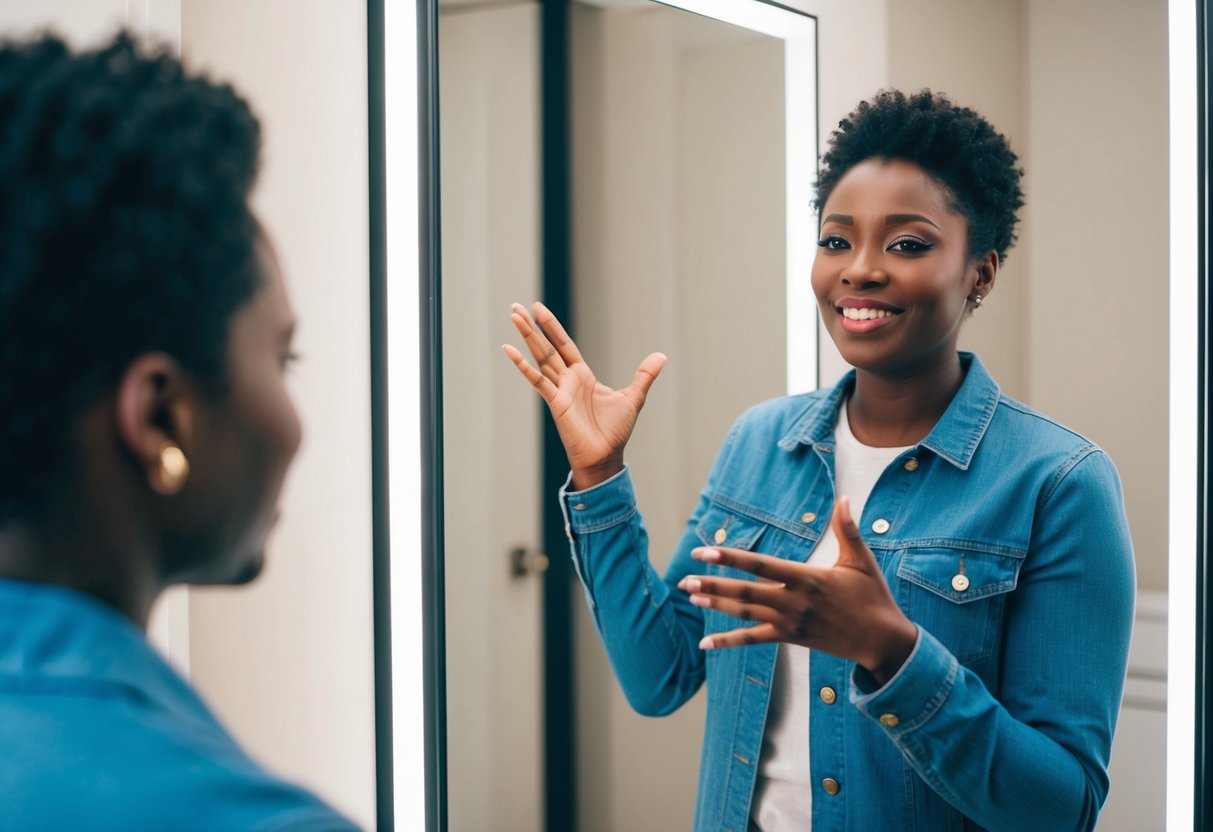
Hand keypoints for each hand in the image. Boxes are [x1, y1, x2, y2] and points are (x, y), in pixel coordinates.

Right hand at [503, 302, 666, 489]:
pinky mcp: (555, 403)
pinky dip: (523, 366)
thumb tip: (661, 356)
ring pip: (540, 357)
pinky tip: (509, 351)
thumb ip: (644, 375)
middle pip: (547, 347)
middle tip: (516, 307)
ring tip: (513, 316)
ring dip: (526, 337)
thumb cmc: (615, 432)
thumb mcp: (633, 397)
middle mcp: (567, 380)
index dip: (552, 327)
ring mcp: (559, 390)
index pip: (564, 345)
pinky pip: (537, 380)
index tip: (538, 310)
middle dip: (532, 327)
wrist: (606, 457)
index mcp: (582, 376)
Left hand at [676, 496, 917, 685]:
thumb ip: (848, 529)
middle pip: (746, 593)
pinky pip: (754, 641)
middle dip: (714, 584)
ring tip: (691, 596)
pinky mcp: (790, 638)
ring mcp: (790, 623)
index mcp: (808, 579)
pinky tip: (705, 644)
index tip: (706, 551)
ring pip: (745, 615)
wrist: (882, 641)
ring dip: (717, 604)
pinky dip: (728, 642)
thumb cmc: (873, 596)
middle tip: (684, 578)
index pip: (761, 566)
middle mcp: (794, 603)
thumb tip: (845, 498)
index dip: (731, 559)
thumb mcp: (862, 560)